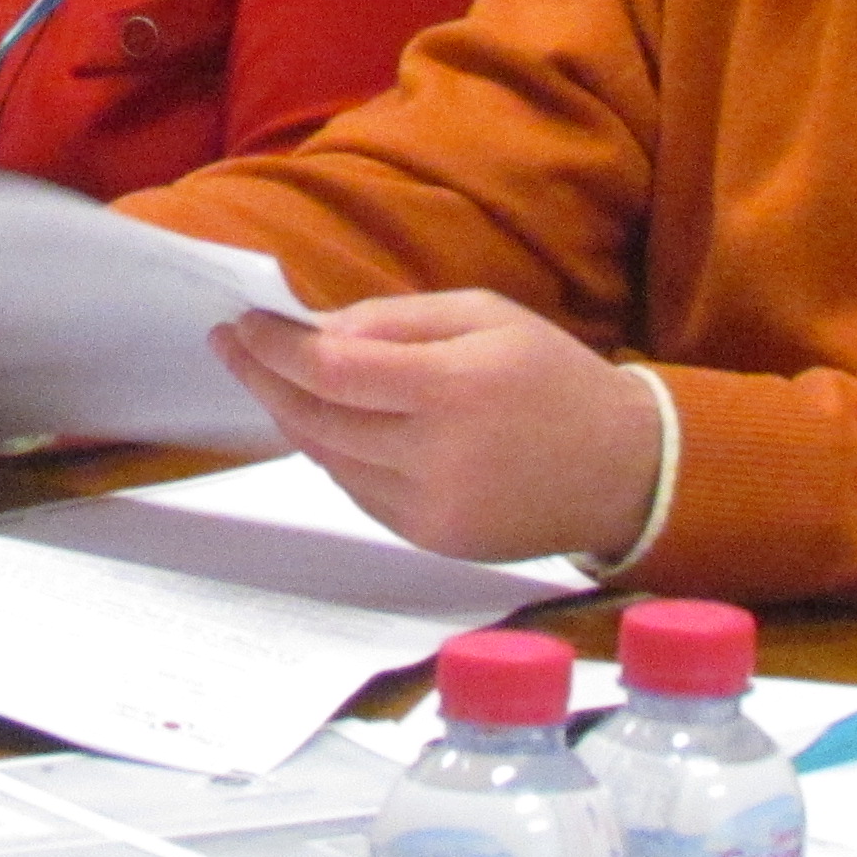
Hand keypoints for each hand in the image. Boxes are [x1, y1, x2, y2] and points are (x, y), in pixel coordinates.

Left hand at [213, 288, 662, 563]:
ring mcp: (433, 510)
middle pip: (318, 419)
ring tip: (268, 377)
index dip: (276, 348)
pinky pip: (359, 491)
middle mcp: (439, 459)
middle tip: (231, 345)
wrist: (624, 469)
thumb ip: (393, 321)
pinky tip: (325, 421)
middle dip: (265, 379)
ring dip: (292, 416)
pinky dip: (333, 453)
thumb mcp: (483, 316)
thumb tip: (313, 332)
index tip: (241, 323)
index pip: (333, 372)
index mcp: (454, 391)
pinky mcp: (433, 540)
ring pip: (330, 459)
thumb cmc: (552, 376)